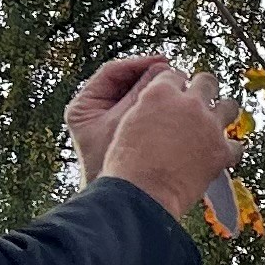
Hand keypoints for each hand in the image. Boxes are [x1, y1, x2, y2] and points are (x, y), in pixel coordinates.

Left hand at [64, 54, 169, 185]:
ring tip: (179, 88)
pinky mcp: (125, 133)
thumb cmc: (113, 164)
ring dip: (157, 92)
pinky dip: (158, 108)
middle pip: (125, 82)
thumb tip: (162, 69)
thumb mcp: (126, 124)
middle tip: (174, 73)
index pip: (111, 73)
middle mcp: (95, 111)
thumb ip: (140, 95)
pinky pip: (143, 112)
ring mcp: (109, 121)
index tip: (162, 62)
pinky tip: (178, 107)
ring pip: (136, 96)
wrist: (115, 201)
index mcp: (84, 106)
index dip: (138, 64)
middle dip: (150, 77)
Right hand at [96, 61, 238, 214]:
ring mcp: (209, 125)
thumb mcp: (126, 126)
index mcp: (159, 93)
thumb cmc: (126, 166)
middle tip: (199, 104)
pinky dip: (228, 151)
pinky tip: (220, 157)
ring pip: (229, 106)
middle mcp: (188, 103)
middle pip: (207, 82)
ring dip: (223, 113)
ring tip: (215, 125)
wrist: (142, 194)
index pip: (174, 75)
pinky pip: (236, 145)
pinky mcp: (222, 151)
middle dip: (204, 90)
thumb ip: (146, 111)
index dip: (176, 86)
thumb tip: (157, 113)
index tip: (176, 95)